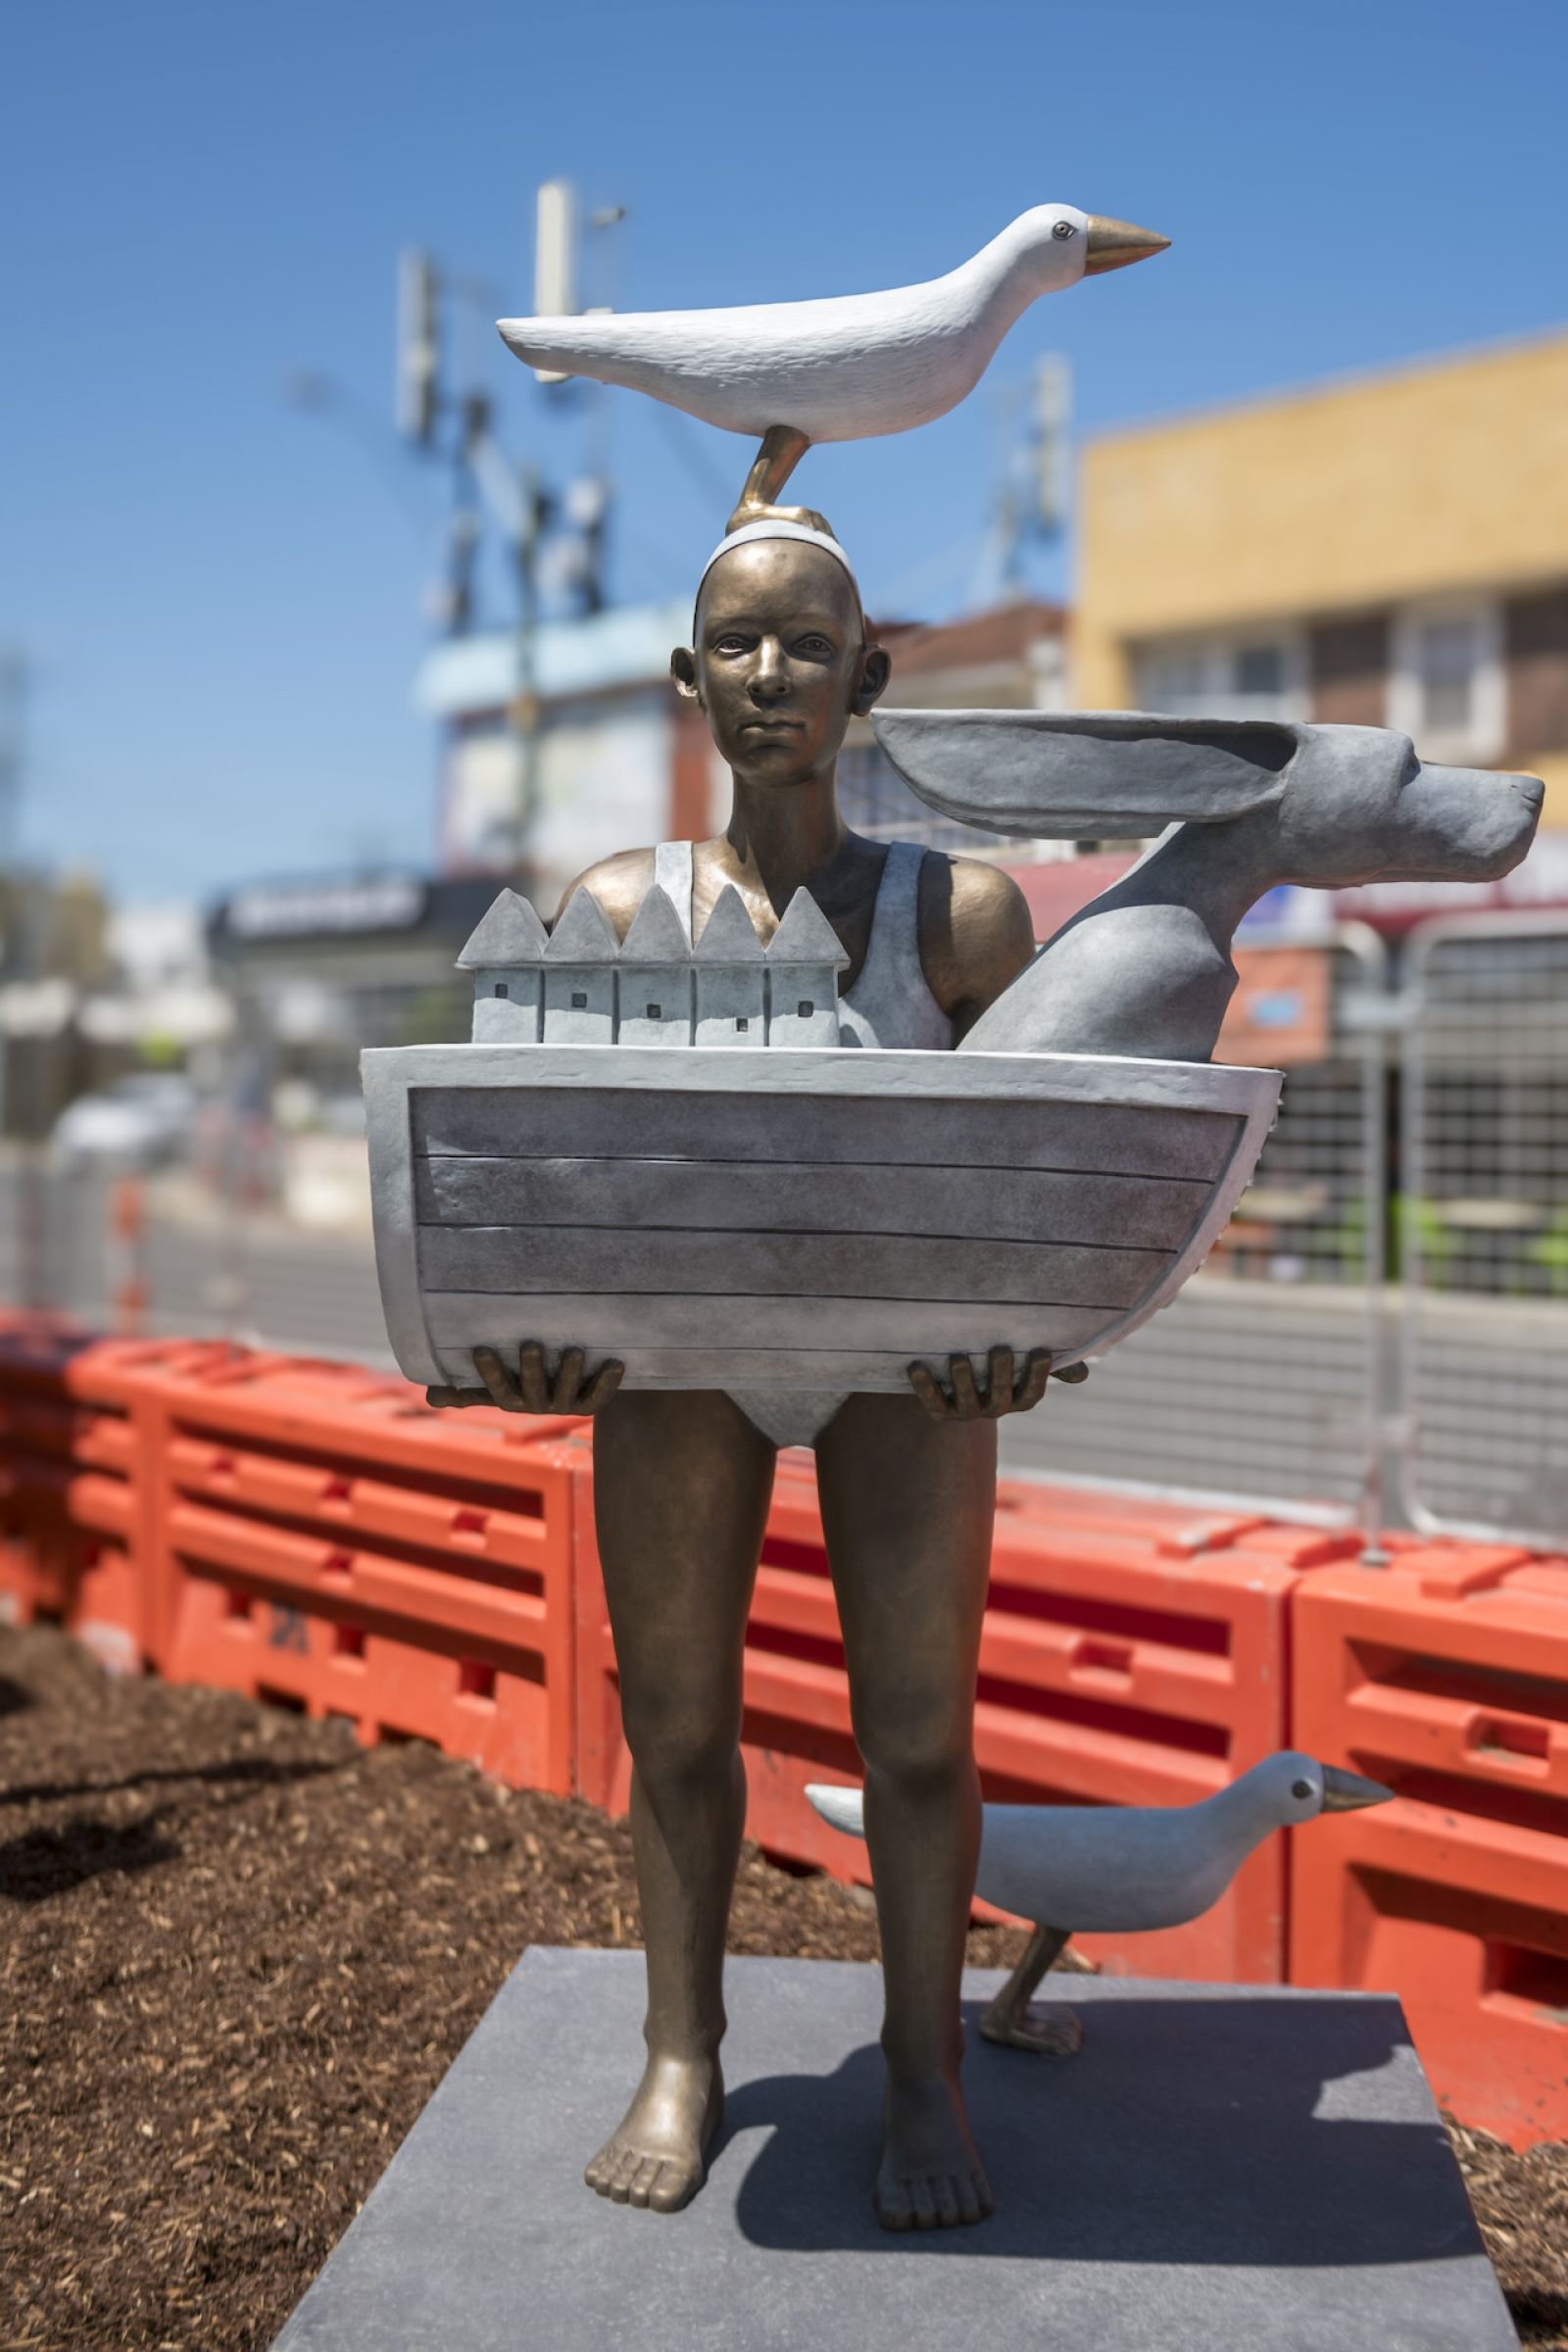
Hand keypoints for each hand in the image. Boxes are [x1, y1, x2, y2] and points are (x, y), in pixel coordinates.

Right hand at [426, 1342, 623, 1416]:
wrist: (577, 1390)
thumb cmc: (525, 1380)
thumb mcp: (497, 1384)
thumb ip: (466, 1390)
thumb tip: (429, 1396)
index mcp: (512, 1400)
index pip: (497, 1390)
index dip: (490, 1373)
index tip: (481, 1348)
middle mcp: (537, 1406)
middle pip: (532, 1392)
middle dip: (531, 1370)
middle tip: (531, 1344)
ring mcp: (565, 1405)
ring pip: (567, 1394)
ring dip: (570, 1373)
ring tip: (573, 1350)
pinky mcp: (591, 1403)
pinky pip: (599, 1396)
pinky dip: (608, 1382)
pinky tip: (615, 1363)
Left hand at [907, 1346, 1085, 1422]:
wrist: (959, 1377)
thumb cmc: (1001, 1361)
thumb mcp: (1026, 1361)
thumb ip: (1055, 1365)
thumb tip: (1083, 1374)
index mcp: (1019, 1399)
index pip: (1032, 1392)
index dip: (1038, 1375)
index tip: (1042, 1351)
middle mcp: (994, 1409)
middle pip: (1000, 1396)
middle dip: (1000, 1374)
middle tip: (1001, 1349)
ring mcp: (966, 1412)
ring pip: (965, 1402)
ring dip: (962, 1381)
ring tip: (958, 1357)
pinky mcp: (940, 1411)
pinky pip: (931, 1403)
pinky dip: (923, 1386)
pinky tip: (916, 1366)